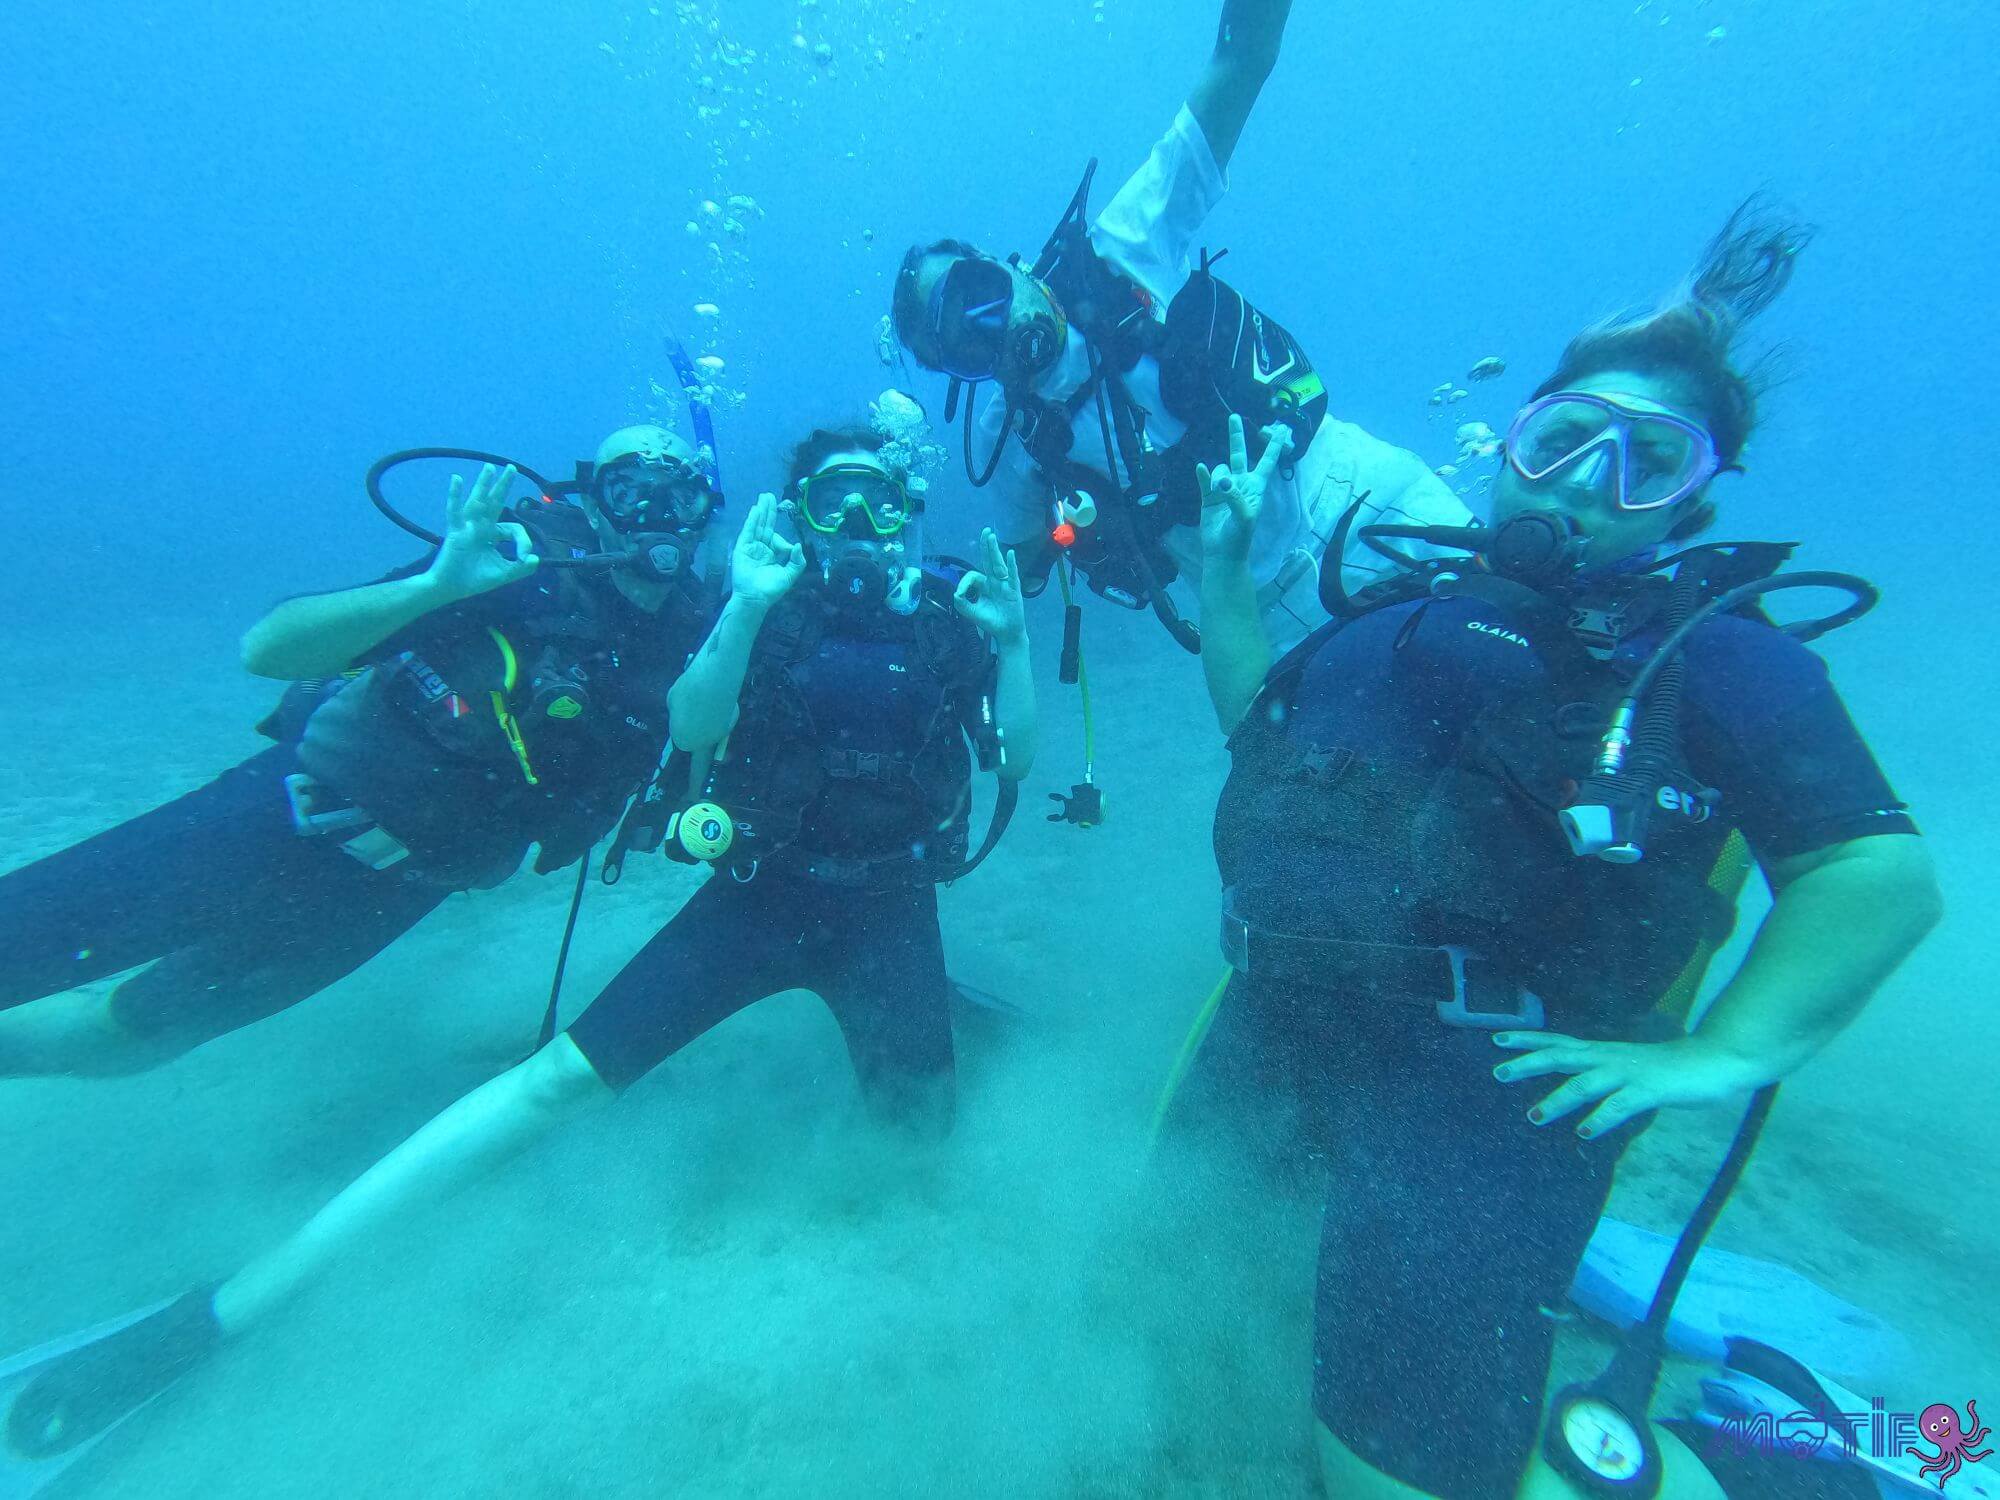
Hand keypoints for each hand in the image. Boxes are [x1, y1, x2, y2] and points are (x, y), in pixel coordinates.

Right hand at [425, 463, 538, 601]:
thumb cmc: (474, 580)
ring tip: (490, 467)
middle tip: (512, 467)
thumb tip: (536, 558)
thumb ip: (521, 568)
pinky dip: (455, 495)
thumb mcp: (503, 574)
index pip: (513, 529)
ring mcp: (467, 527)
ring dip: (484, 484)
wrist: (451, 588)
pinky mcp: (455, 531)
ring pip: (477, 501)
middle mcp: (481, 527)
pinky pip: (454, 511)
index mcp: (493, 535)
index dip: (523, 541)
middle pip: (495, 502)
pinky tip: (457, 479)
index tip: (524, 556)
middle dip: (504, 485)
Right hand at [729, 492, 806, 605]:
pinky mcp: (742, 548)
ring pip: (757, 525)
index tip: (788, 548)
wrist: (755, 598)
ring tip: (764, 496)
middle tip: (769, 495)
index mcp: (772, 554)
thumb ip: (797, 560)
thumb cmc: (771, 589)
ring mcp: (751, 547)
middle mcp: (761, 548)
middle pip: (766, 526)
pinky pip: (748, 531)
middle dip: (769, 511)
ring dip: (761, 511)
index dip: (783, 541)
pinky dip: (752, 520)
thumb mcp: (789, 575)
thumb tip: (797, 544)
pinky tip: (755, 510)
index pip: (777, 538)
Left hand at [953, 528, 1026, 645]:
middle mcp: (994, 581)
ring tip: (991, 536)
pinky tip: (1010, 554)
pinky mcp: (1013, 590)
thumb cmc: (990, 621)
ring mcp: (1005, 584)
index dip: (964, 582)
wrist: (1006, 632)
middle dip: (986, 546)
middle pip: (989, 560)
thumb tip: (955, 593)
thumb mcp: (972, 613)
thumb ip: (962, 604)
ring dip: (994, 550)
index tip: (960, 593)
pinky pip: (1012, 575)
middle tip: (985, 530)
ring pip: (998, 564)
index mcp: (984, 585)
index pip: (973, 575)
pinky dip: (1011, 564)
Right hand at [1198, 413, 1290, 563]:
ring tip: (1218, 493)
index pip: (1266, 462)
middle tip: (1234, 417)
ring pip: (1220, 469)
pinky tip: (1200, 469)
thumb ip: (1234, 496)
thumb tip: (1221, 480)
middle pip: (1239, 454)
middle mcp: (1240, 483)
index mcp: (1255, 487)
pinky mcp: (1208, 496)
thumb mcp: (1244, 517)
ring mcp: (1224, 488)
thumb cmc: (1240, 536)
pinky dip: (1202, 474)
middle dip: (1237, 436)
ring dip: (1217, 477)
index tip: (1281, 429)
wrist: (1222, 552)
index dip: (1273, 446)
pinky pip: (1204, 479)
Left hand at [1491, 1032, 1766, 1138]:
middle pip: (1562, 1056)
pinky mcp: (1650, 1091)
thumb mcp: (1627, 1069)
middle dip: (1529, 1064)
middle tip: (1498, 1073)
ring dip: (1558, 1099)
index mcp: (1603, 1052)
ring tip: (1533, 1117)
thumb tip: (1576, 1091)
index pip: (1558, 1041)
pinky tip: (1584, 1132)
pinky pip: (1620, 1105)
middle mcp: (1610, 1058)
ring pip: (1586, 1084)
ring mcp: (1629, 1074)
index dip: (1528, 1039)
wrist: (1715, 1061)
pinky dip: (1600, 1118)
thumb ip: (1602, 1076)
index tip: (1496, 1039)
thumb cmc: (1669, 1068)